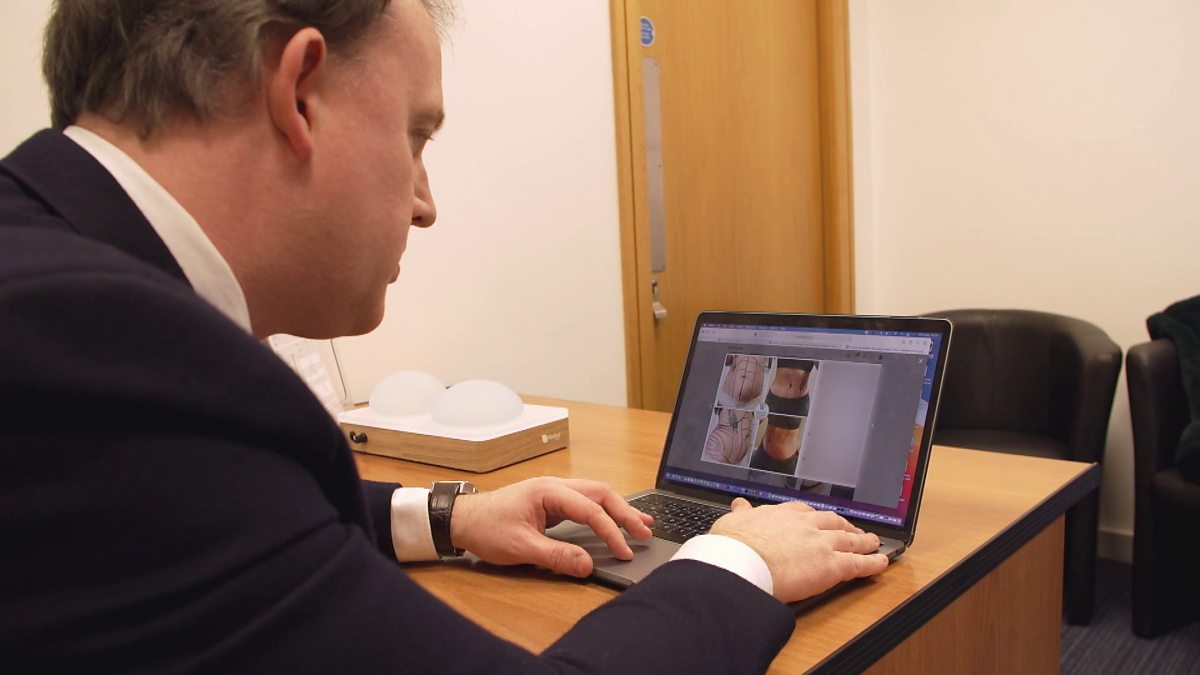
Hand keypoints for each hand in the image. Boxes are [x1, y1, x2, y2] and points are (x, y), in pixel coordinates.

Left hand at [449, 477, 653, 577]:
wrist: (462, 519)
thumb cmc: (486, 528)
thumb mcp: (520, 548)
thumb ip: (556, 557)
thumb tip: (587, 566)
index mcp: (549, 492)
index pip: (591, 509)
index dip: (611, 531)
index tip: (624, 551)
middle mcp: (555, 487)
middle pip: (601, 493)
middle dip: (625, 513)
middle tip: (646, 533)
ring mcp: (554, 493)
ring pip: (595, 495)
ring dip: (618, 509)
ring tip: (642, 524)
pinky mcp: (551, 502)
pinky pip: (585, 503)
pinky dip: (604, 511)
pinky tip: (615, 520)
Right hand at [709, 498, 888, 602]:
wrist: (742, 561)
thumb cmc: (734, 546)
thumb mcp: (732, 522)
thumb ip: (741, 514)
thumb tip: (738, 505)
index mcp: (782, 514)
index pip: (805, 512)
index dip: (816, 517)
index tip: (819, 519)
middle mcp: (806, 524)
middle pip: (833, 522)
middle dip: (845, 526)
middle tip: (853, 530)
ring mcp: (821, 543)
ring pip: (849, 540)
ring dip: (863, 541)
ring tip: (872, 542)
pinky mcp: (831, 565)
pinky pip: (858, 564)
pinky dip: (872, 563)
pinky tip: (881, 563)